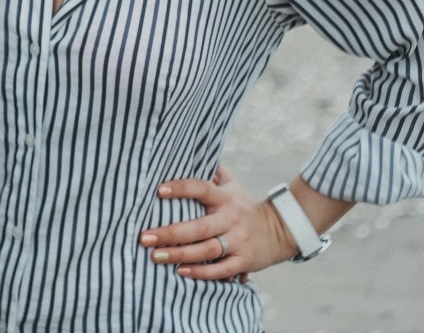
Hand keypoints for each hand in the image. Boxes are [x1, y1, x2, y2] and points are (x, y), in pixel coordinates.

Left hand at [139, 166, 295, 281]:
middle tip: (144, 237)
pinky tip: (181, 271)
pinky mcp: (243, 261)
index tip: (159, 190)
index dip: (182, 188)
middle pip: (199, 227)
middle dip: (170, 233)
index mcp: (225, 198)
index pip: (202, 188)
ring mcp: (238, 241)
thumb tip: (193, 150)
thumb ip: (214, 171)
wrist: (279, 231)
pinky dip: (201, 272)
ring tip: (156, 256)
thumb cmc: (244, 206)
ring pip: (207, 250)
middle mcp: (231, 219)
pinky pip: (221, 269)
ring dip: (180, 254)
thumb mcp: (233, 185)